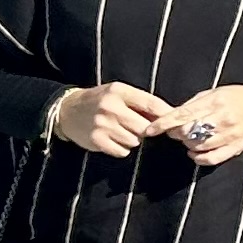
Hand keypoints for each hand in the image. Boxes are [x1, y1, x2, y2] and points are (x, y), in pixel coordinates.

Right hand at [50, 81, 166, 155]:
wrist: (67, 110)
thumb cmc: (100, 101)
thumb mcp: (118, 93)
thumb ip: (141, 103)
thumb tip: (168, 116)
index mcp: (119, 91)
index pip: (151, 104)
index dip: (166, 114)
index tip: (175, 121)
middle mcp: (111, 107)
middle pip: (145, 127)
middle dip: (145, 130)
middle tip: (135, 126)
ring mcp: (103, 124)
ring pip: (135, 141)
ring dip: (132, 139)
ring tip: (119, 130)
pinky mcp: (97, 140)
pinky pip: (122, 151)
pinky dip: (121, 148)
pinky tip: (112, 138)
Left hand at [147, 84, 242, 166]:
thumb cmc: (235, 97)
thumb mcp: (213, 93)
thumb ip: (193, 105)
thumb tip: (170, 116)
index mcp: (215, 102)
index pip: (183, 114)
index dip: (164, 123)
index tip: (150, 130)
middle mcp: (223, 119)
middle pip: (189, 132)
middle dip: (176, 134)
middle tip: (174, 131)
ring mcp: (230, 134)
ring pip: (199, 146)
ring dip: (187, 145)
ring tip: (188, 139)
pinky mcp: (237, 147)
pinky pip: (212, 158)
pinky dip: (199, 158)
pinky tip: (195, 153)